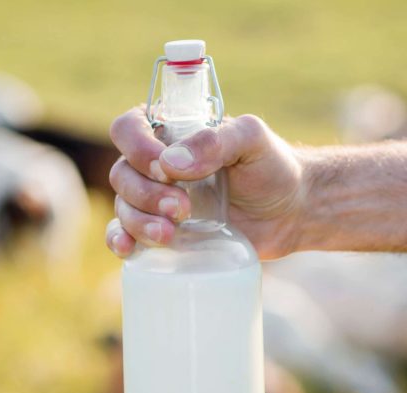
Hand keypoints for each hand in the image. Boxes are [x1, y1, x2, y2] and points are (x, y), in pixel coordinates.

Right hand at [105, 106, 304, 258]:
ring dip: (139, 222)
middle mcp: (154, 166)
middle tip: (183, 208)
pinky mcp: (156, 232)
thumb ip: (217, 140)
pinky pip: (122, 235)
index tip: (163, 167)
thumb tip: (171, 163)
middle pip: (121, 174)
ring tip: (171, 234)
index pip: (129, 128)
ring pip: (122, 207)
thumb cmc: (271, 168)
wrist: (288, 214)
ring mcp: (152, 201)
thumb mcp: (253, 142)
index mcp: (170, 134)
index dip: (136, 147)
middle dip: (146, 194)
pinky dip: (119, 241)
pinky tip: (128, 249)